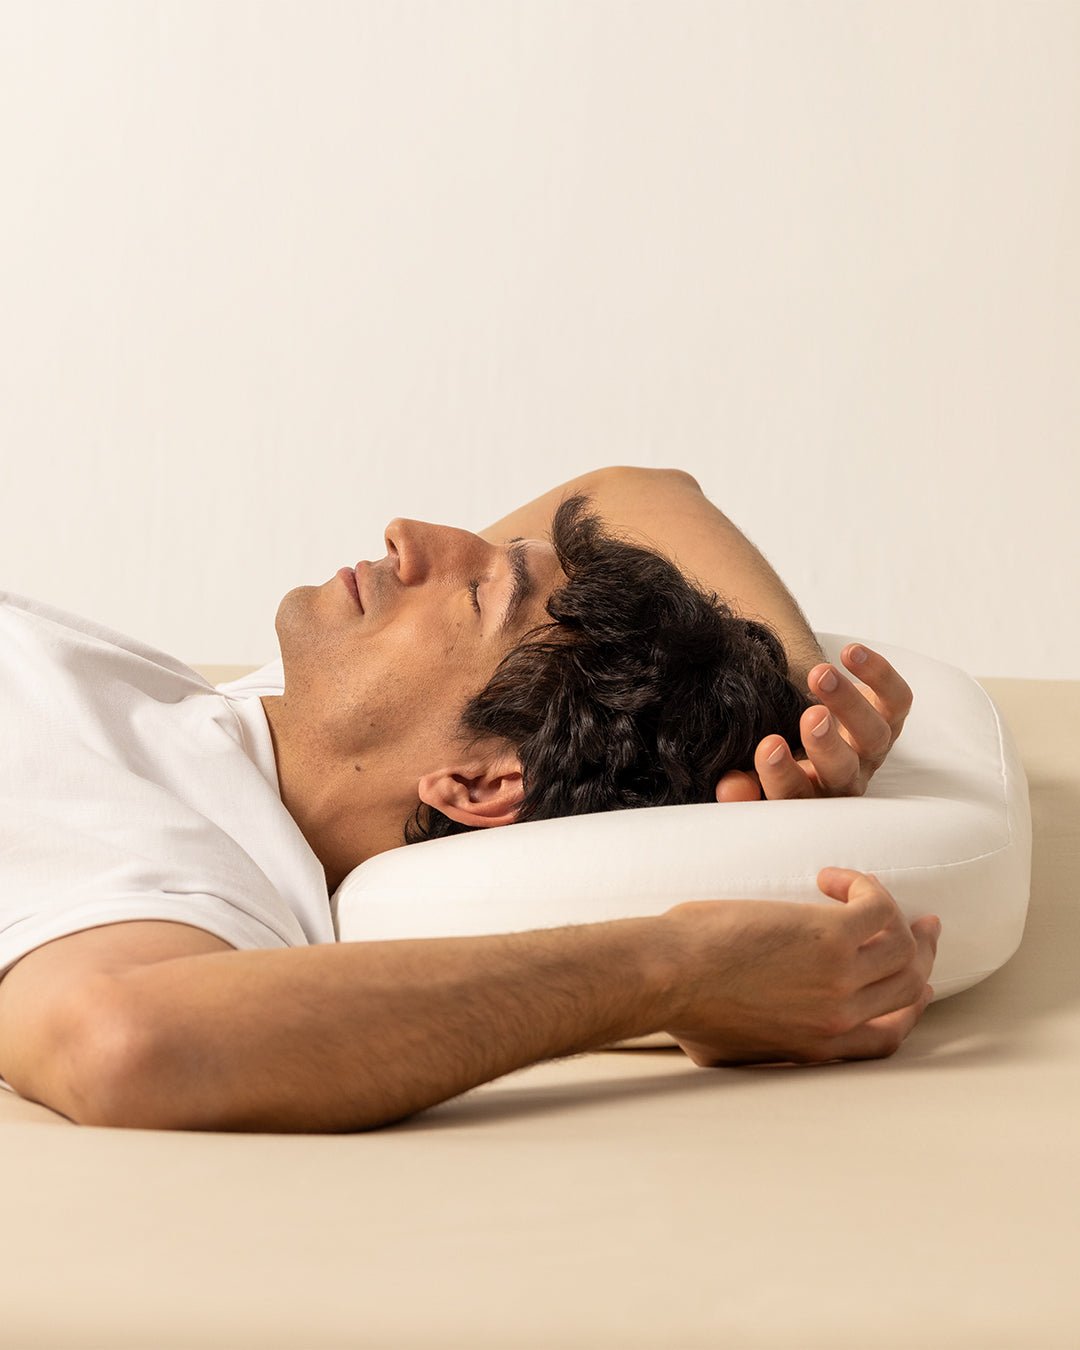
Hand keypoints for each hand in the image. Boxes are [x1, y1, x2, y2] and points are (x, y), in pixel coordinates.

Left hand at [662, 867, 939, 1066]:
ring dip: (893, 911)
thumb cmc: (679, 1007)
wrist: (664, 978)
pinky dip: (864, 887)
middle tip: (921, 924)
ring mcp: (840, 979)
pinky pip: (875, 907)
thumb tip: (759, 1030)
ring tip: (862, 889)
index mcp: (819, 1048)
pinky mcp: (830, 936)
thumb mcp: (729, 1051)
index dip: (909, 1006)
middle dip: (922, 953)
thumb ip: (761, 1045)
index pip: (889, 1036)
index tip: (917, 981)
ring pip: (901, 945)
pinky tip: (832, 878)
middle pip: (908, 986)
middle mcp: (839, 1019)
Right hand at [715, 643, 912, 802]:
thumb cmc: (782, 752)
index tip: (768, 746)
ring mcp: (871, 747)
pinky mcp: (891, 717)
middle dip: (829, 745)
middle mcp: (844, 776)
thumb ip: (743, 785)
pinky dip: (880, 675)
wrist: (814, 726)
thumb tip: (730, 788)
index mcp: (809, 795)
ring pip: (875, 734)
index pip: (796, 794)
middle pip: (843, 771)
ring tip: (820, 674)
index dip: (783, 775)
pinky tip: (850, 653)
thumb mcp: (756, 771)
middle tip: (812, 716)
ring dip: (850, 703)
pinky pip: (897, 699)